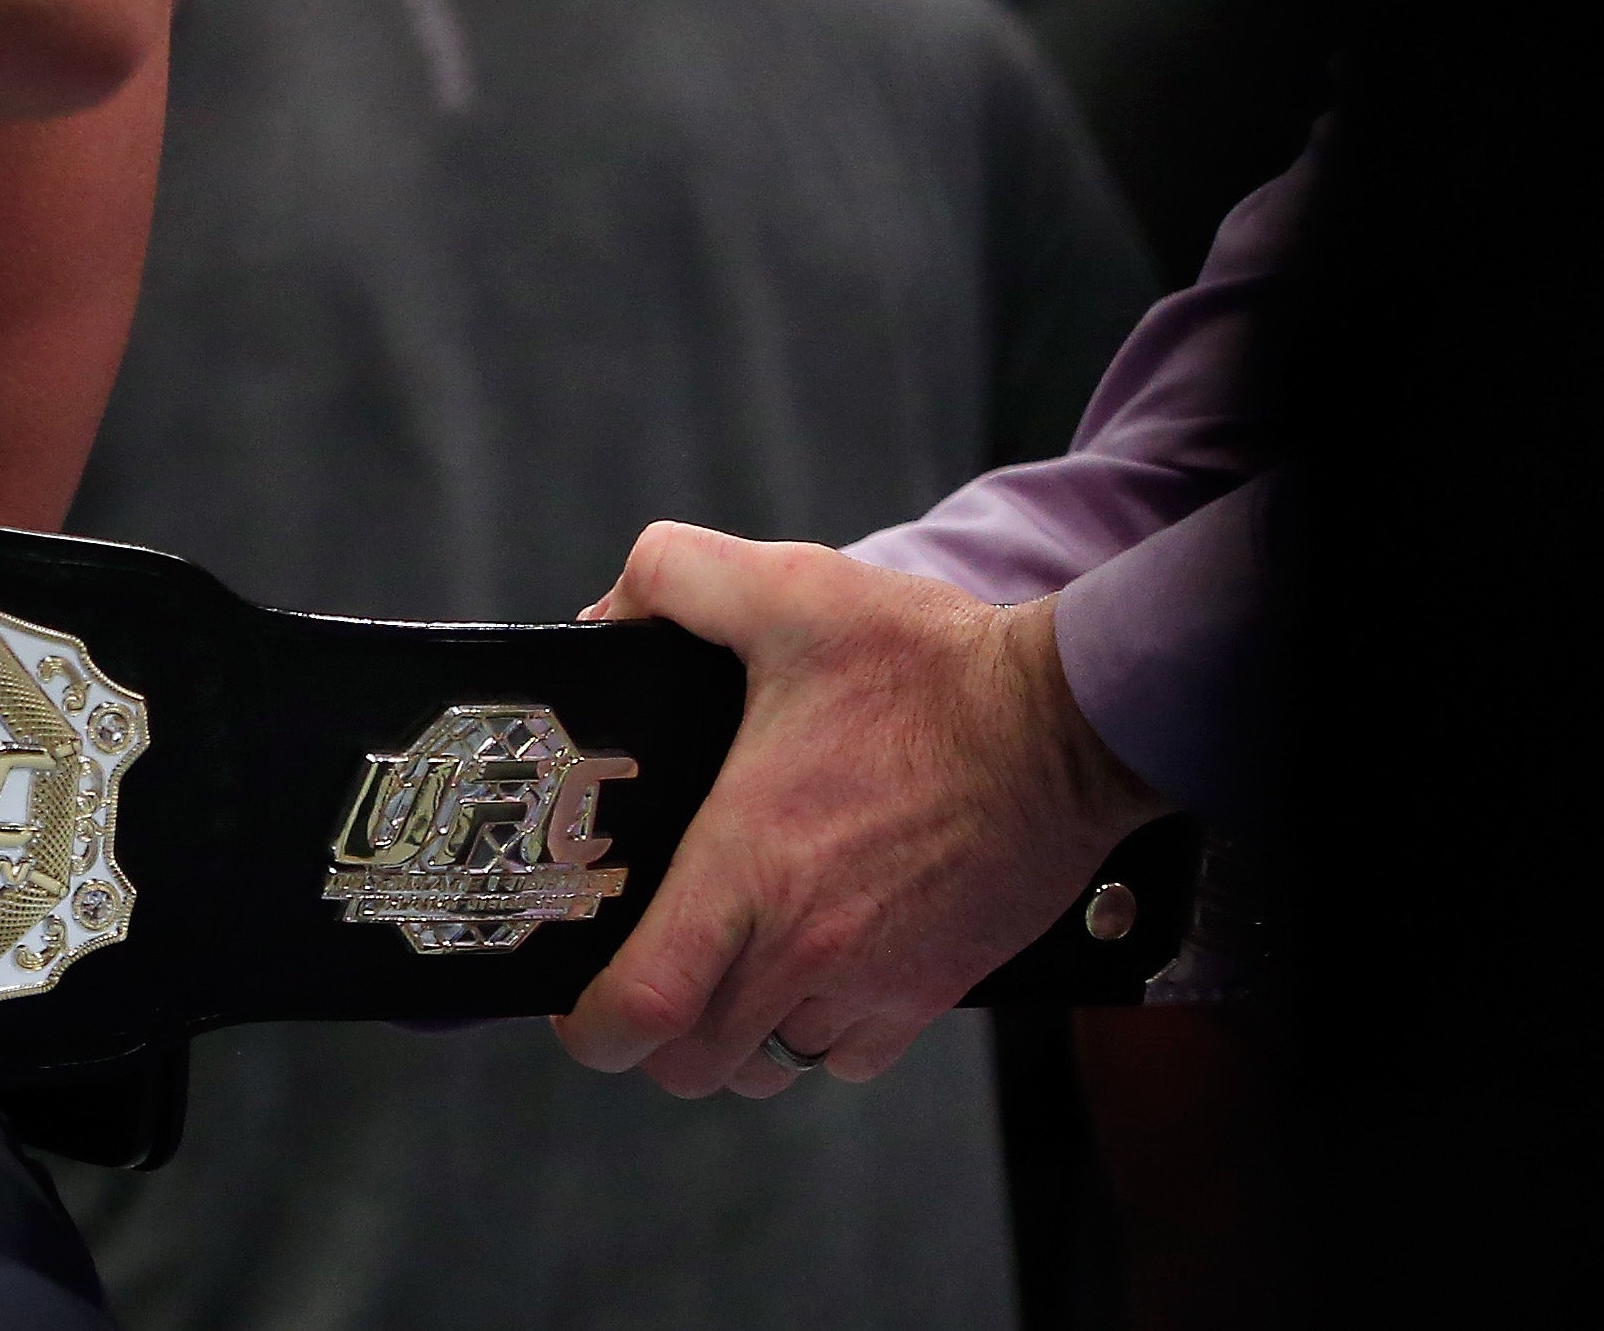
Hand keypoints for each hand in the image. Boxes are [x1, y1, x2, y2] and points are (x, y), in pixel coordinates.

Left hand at [553, 524, 1169, 1097]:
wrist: (1068, 721)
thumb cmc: (930, 666)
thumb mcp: (785, 588)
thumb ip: (672, 578)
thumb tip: (608, 614)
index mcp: (750, 863)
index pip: (646, 1006)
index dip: (592, 1026)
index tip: (576, 1001)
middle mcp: (807, 944)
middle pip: (693, 1064)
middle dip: (649, 1036)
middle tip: (641, 971)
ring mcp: (876, 982)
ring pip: (769, 1067)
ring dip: (731, 1036)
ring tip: (718, 970)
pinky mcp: (934, 992)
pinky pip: (849, 1059)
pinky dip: (814, 1034)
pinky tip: (804, 967)